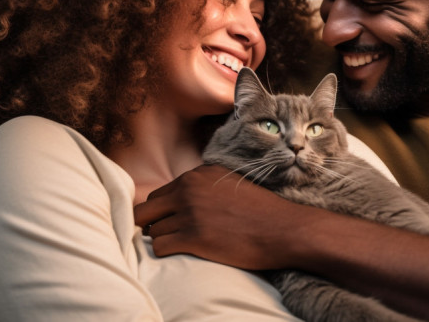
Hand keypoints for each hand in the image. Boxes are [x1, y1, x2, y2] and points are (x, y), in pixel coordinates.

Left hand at [133, 164, 307, 269]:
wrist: (283, 229)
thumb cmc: (261, 211)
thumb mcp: (229, 184)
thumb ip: (203, 185)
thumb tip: (180, 196)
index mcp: (197, 174)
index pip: (159, 194)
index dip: (163, 212)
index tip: (173, 223)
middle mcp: (189, 189)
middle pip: (146, 209)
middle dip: (152, 224)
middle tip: (169, 236)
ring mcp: (190, 212)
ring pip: (151, 231)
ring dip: (163, 240)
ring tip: (184, 245)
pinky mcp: (193, 237)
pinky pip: (159, 247)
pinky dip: (166, 253)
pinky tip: (184, 252)